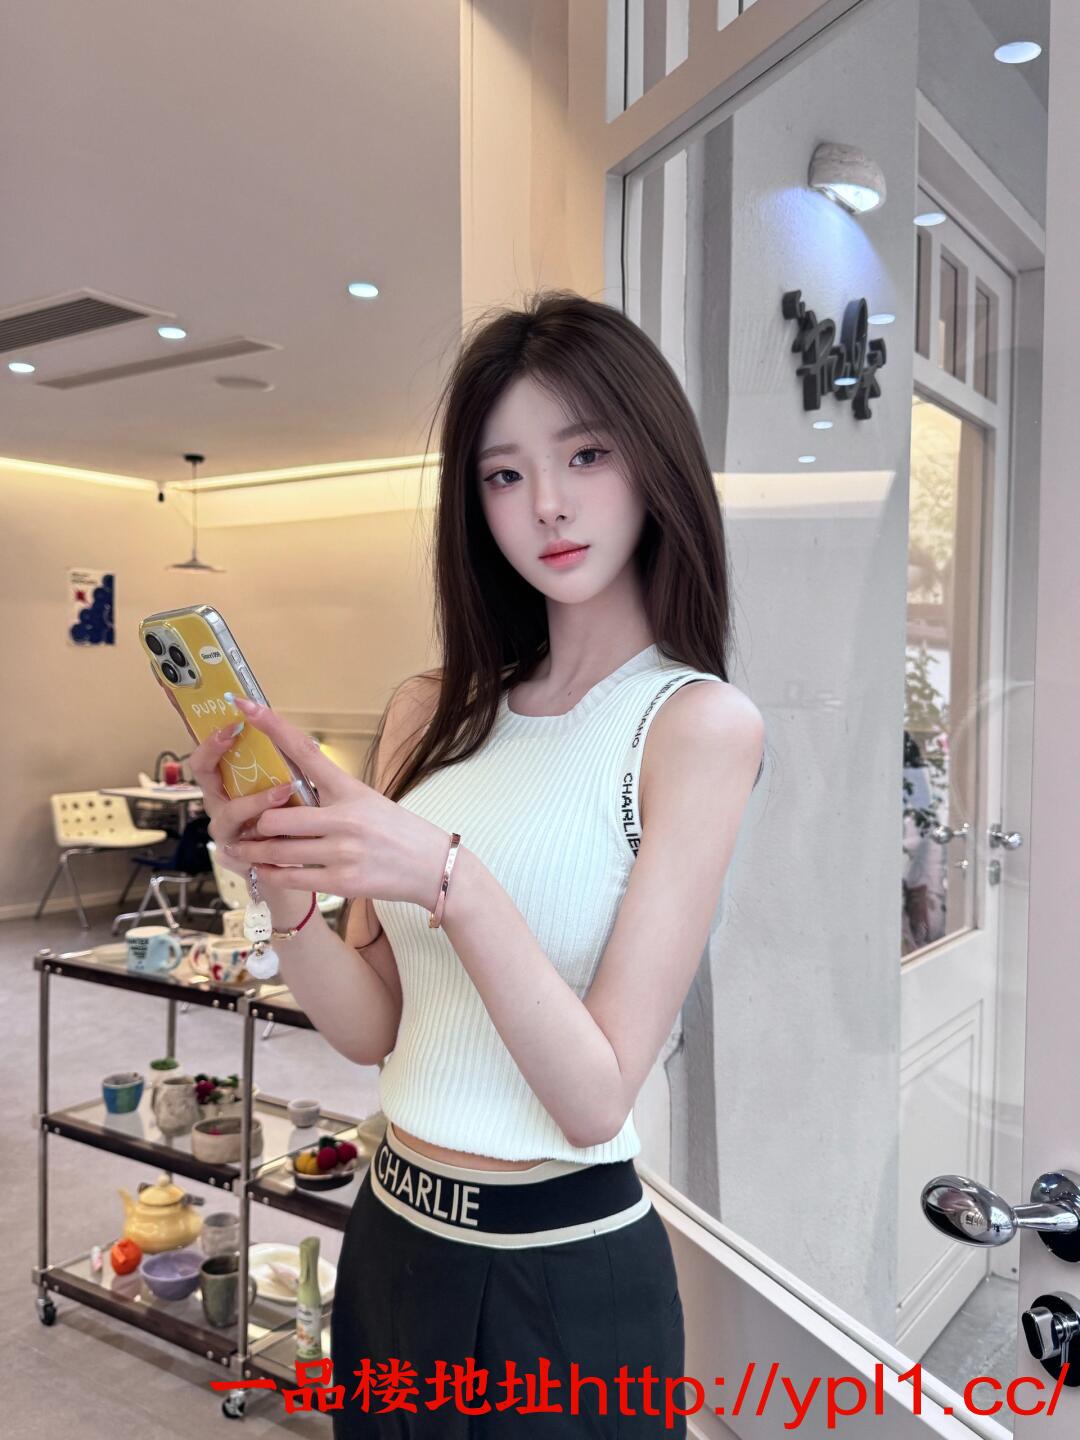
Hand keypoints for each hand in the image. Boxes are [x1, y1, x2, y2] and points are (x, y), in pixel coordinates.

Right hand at [186, 719, 304, 886]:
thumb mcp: (287, 789)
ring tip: (283, 791)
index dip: (213, 736)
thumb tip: (287, 728)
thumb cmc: (290, 823)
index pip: (208, 755)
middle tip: (234, 734)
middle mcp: (219, 805)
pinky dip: (265, 836)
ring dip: (255, 800)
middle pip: (202, 773)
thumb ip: (281, 766)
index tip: (233, 716)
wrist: (294, 869)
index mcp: (226, 784)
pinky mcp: (236, 857)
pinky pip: (243, 845)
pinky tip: (284, 832)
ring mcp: (225, 832)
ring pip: (227, 812)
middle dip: (215, 751)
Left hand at [210, 694, 452, 910]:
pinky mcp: (343, 882)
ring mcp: (343, 852)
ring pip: (278, 851)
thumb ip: (330, 793)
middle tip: (246, 826)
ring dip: (253, 851)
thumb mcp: (367, 799)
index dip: (273, 727)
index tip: (247, 705)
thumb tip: (289, 786)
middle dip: (256, 823)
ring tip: (240, 850)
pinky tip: (264, 871)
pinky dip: (272, 875)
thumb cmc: (398, 830)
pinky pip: (291, 879)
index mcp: (349, 790)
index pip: (306, 752)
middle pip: (276, 817)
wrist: (433, 867)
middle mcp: (345, 819)